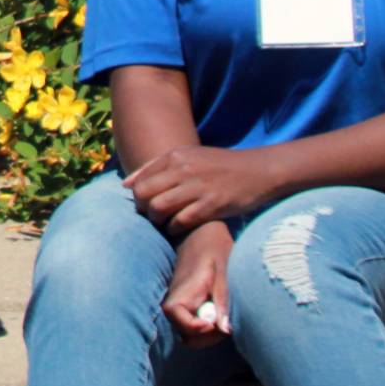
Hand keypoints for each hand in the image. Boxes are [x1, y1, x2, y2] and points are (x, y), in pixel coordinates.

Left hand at [125, 145, 279, 233]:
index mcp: (175, 156)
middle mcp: (183, 169)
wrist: (258, 171)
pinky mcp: (212, 205)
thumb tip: (126, 184)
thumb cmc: (219, 166)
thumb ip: (156, 167)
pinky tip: (178, 229)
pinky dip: (174, 228)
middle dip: (142, 208)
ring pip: (159, 208)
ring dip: (157, 220)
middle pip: (144, 194)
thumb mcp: (188, 156)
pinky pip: (181, 221)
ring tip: (163, 223)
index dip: (136, 196)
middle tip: (150, 216)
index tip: (143, 204)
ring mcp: (197, 187)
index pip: (140, 179)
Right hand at [162, 222, 233, 347]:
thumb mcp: (224, 271)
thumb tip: (225, 329)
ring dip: (207, 334)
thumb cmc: (215, 247)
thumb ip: (222, 299)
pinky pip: (191, 323)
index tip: (215, 324)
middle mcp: (175, 299)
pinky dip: (205, 326)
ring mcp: (178, 303)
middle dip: (206, 338)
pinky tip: (218, 313)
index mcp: (183, 290)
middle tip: (225, 326)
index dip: (196, 329)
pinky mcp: (184, 304)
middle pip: (184, 334)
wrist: (203, 232)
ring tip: (224, 320)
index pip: (177, 319)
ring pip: (187, 332)